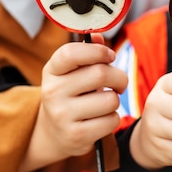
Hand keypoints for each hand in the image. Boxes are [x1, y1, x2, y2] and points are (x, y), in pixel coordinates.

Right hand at [20, 34, 127, 171]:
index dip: (98, 51)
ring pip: (110, 99)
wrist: (53, 133)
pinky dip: (113, 119)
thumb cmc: (70, 95)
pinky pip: (111, 120)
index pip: (72, 53)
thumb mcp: (71, 72)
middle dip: (119, 77)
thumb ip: (87, 52)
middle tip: (118, 83)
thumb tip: (99, 36)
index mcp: (52, 71)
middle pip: (101, 73)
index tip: (109, 56)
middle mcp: (53, 92)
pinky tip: (101, 119)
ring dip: (115, 100)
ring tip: (105, 103)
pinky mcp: (76, 135)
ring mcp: (62, 115)